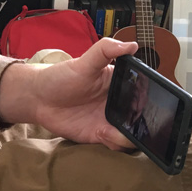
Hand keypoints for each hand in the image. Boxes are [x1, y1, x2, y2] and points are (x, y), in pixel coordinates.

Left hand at [0, 37, 138, 149]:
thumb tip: (131, 45)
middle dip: (144, 124)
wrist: (39, 98)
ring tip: (109, 129)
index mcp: (121, 84)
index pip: (145, 93)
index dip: (152, 100)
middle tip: (134, 124)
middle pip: (143, 117)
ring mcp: (111, 120)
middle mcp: (120, 103)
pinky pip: (117, 145)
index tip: (151, 105)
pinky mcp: (101, 135)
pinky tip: (100, 133)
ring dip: (129, 136)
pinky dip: (115, 143)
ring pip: (134, 134)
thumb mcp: (84, 61)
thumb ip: (106, 50)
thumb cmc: (60, 76)